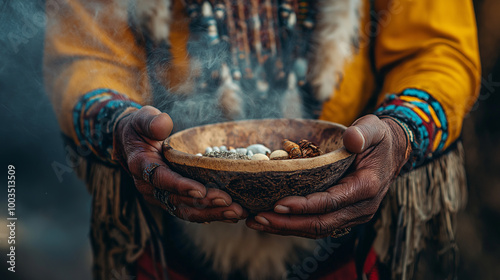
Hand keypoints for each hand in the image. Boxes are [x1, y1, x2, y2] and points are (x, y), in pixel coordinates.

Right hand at [114, 106, 246, 222]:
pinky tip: (231, 215)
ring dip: (212, 213)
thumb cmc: (140, 128)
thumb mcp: (142, 118)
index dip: (180, 186)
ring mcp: (160, 196)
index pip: (161, 179)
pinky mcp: (171, 200)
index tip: (201, 190)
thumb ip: (152, 122)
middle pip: (177, 201)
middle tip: (230, 202)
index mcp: (141, 166)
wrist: (131, 143)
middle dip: (205, 204)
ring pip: (186, 211)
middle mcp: (149, 187)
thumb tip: (164, 123)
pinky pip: (191, 211)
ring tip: (237, 212)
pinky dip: (211, 214)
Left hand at [246, 114, 408, 237]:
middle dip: (287, 223)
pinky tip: (272, 220)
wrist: (392, 151)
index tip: (278, 204)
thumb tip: (352, 139)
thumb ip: (363, 132)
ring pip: (318, 229)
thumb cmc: (378, 138)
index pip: (331, 202)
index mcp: (367, 187)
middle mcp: (361, 207)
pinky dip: (295, 225)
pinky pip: (318, 225)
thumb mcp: (374, 128)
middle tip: (257, 218)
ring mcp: (353, 215)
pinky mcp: (344, 215)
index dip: (304, 205)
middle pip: (321, 223)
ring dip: (286, 228)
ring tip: (257, 222)